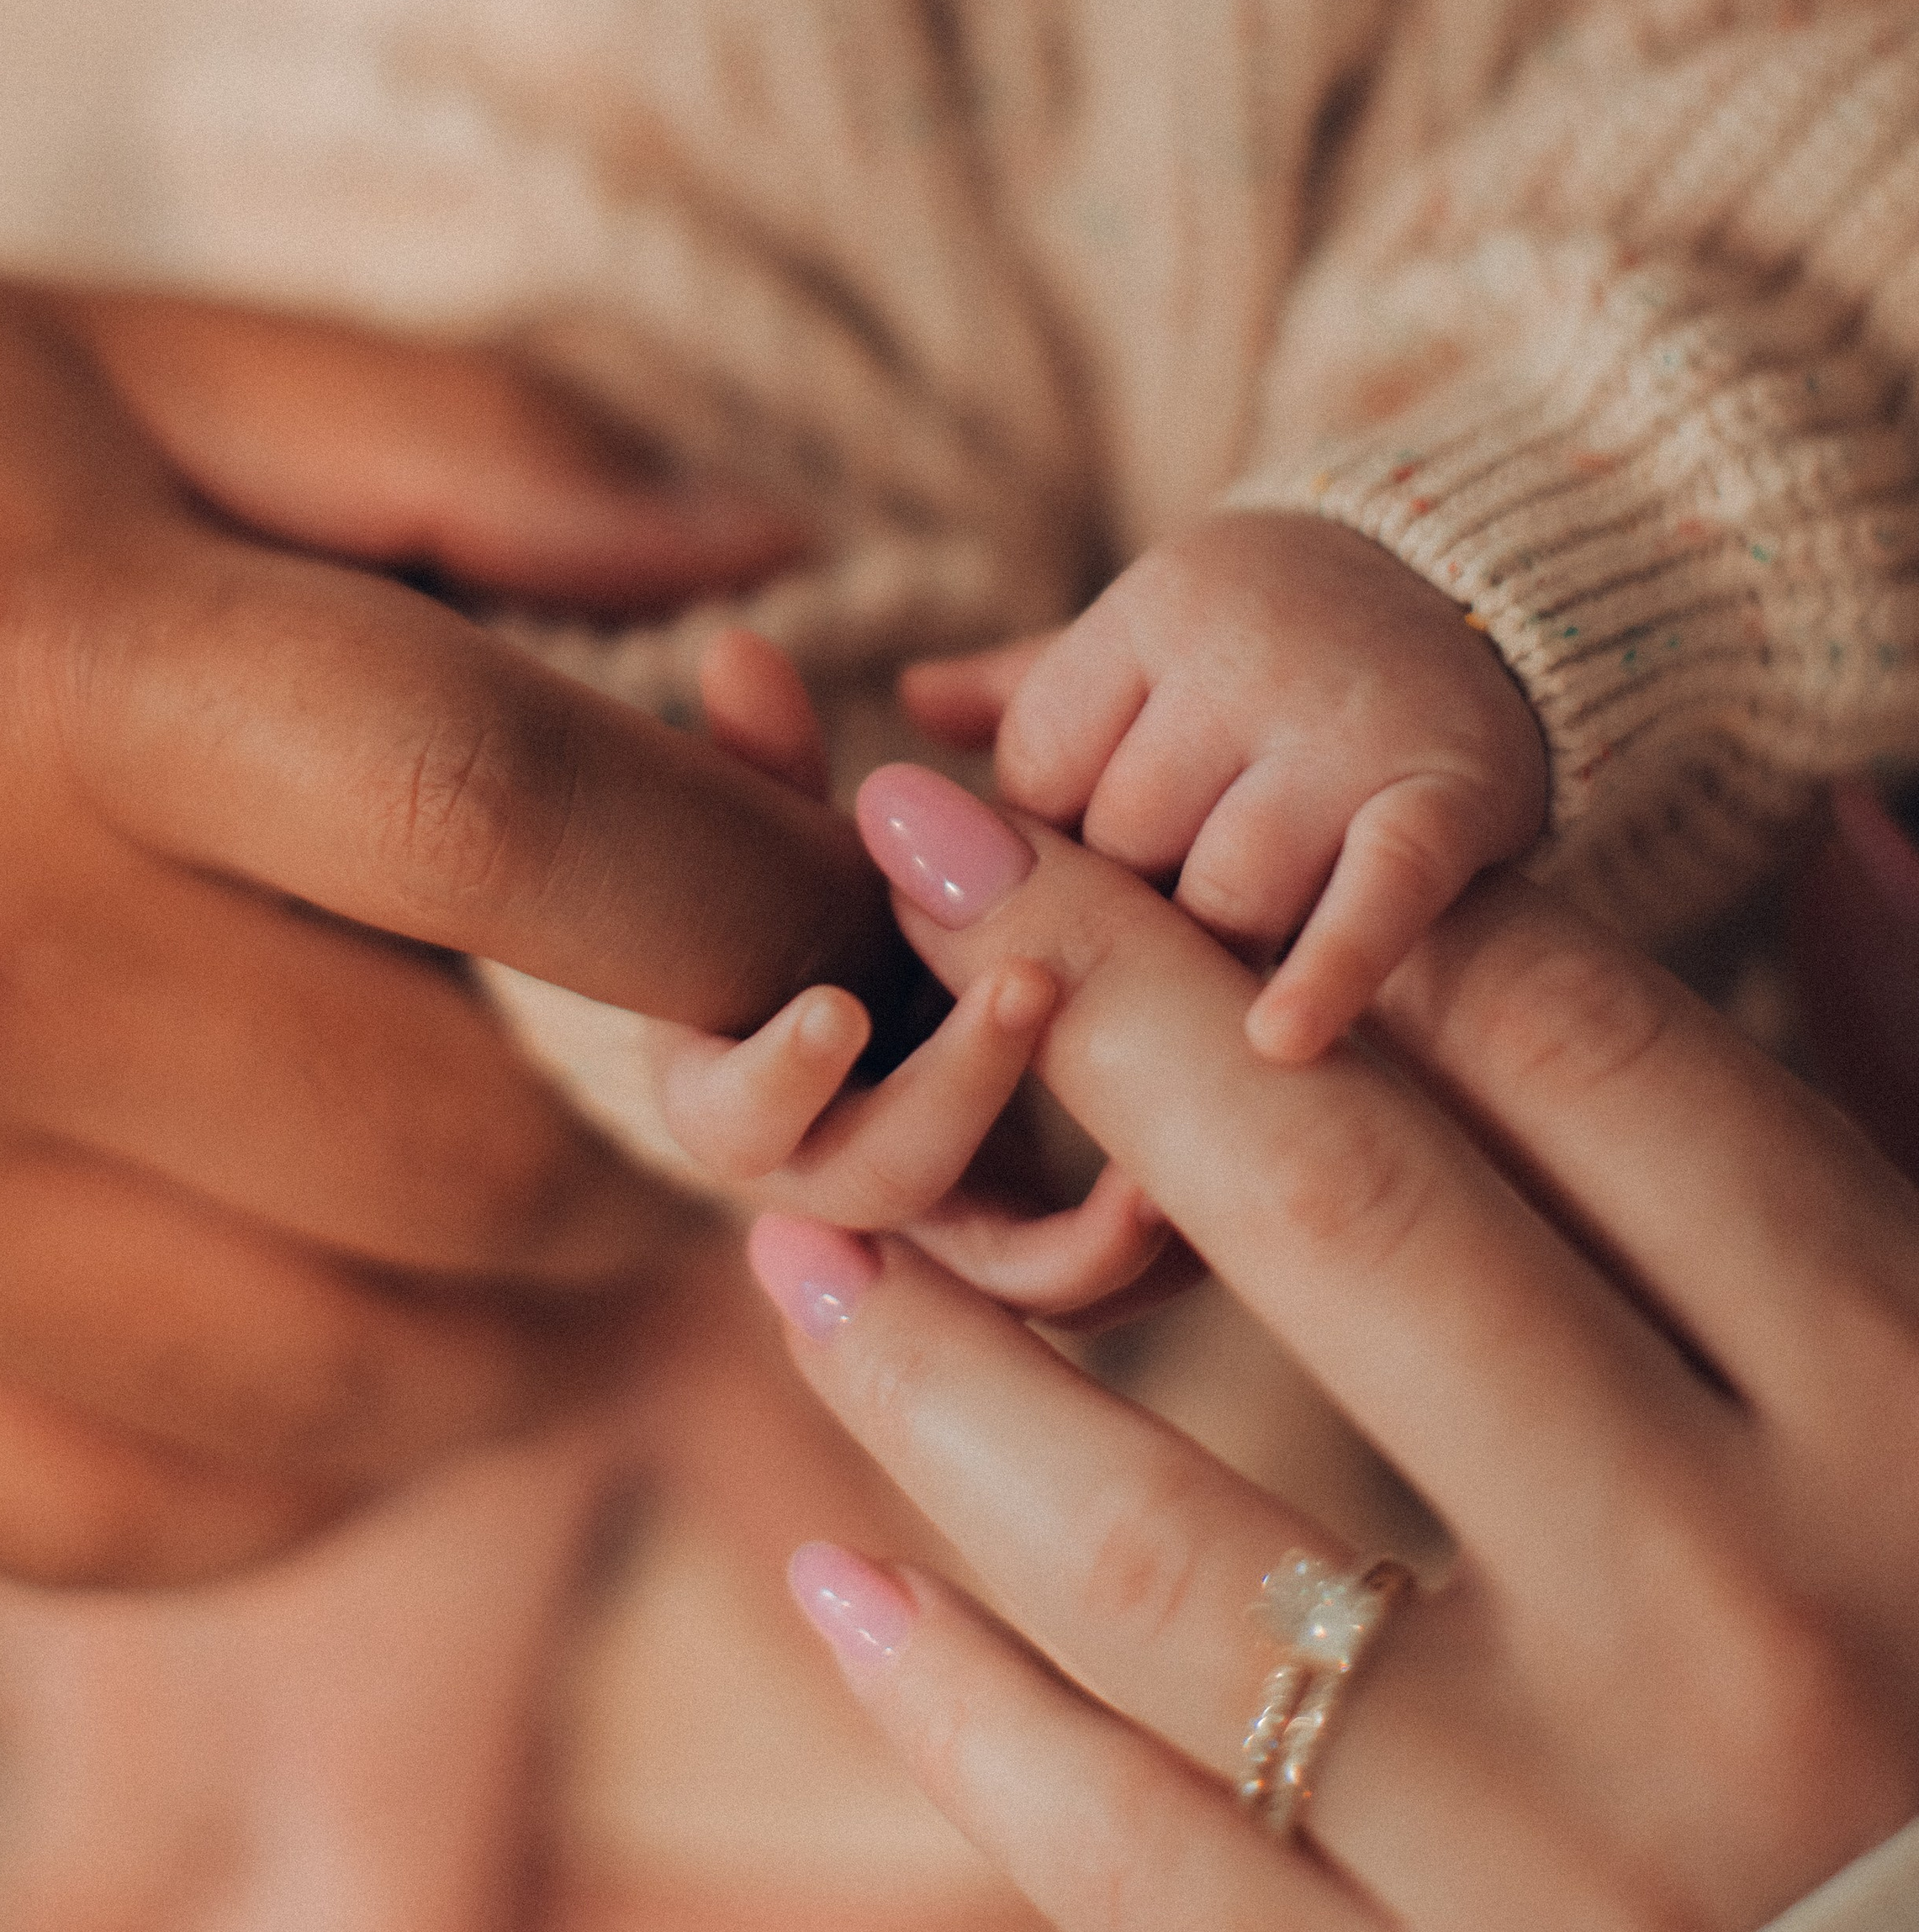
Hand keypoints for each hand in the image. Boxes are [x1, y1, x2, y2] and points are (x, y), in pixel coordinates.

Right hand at [0, 280, 896, 1583]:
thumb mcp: (101, 363)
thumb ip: (459, 439)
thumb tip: (769, 553)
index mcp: (61, 668)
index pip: (517, 822)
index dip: (753, 887)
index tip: (848, 906)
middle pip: (469, 1155)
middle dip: (675, 1141)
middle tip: (723, 1078)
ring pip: (346, 1389)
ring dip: (528, 1326)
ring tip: (562, 1202)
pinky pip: (141, 1514)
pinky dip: (316, 1466)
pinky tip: (350, 1325)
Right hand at [654, 634, 1181, 1320]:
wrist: (904, 970)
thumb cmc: (828, 889)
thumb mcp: (806, 826)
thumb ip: (768, 755)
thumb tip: (740, 646)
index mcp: (737, 1085)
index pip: (728, 1116)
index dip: (778, 1075)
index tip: (836, 1005)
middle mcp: (823, 1182)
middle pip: (875, 1189)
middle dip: (955, 1090)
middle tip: (1031, 989)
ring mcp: (937, 1228)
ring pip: (994, 1274)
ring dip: (1067, 1215)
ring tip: (1148, 1139)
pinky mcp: (1042, 1247)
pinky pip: (1093, 1285)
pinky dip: (1142, 1241)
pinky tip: (1203, 1170)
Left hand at [741, 780, 1918, 1931]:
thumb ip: (1909, 1093)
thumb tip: (1837, 825)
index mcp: (1896, 1408)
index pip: (1575, 1060)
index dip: (1323, 890)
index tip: (1131, 803)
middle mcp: (1732, 1611)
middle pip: (1345, 1218)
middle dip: (1098, 1002)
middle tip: (910, 864)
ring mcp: (1563, 1861)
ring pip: (1161, 1547)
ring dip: (937, 1362)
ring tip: (796, 1241)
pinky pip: (1120, 1858)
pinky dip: (948, 1705)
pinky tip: (829, 1573)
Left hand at [906, 511, 1548, 1062]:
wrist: (1485, 588)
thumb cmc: (1278, 637)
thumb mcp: (1154, 639)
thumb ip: (1029, 688)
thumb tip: (904, 713)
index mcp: (1152, 610)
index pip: (1038, 767)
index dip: (1045, 846)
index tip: (1082, 872)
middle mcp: (1243, 658)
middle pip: (1122, 843)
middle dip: (1129, 909)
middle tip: (1160, 934)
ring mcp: (1348, 731)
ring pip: (1225, 892)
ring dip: (1216, 953)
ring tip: (1228, 973)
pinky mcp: (1450, 797)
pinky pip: (1373, 899)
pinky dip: (1328, 976)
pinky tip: (1274, 1045)